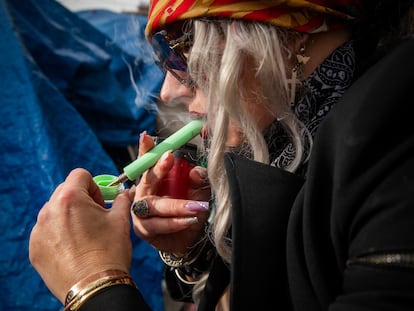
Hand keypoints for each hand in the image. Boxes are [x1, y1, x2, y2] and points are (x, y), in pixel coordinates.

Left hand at [29, 168, 132, 302]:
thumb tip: (126, 192)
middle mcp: (49, 210)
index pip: (80, 175)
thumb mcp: (120, 220)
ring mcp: (39, 230)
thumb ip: (122, 200)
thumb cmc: (109, 252)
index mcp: (71, 198)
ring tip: (85, 236)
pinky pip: (47, 231)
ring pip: (55, 211)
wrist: (95, 286)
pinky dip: (59, 234)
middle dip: (81, 200)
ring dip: (69, 216)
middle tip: (95, 218)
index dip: (94, 186)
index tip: (101, 203)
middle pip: (66, 191)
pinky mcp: (35, 247)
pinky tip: (74, 249)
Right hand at [131, 132, 210, 253]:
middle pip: (146, 179)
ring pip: (154, 206)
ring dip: (176, 205)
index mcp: (155, 180)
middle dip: (158, 168)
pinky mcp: (145, 230)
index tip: (147, 136)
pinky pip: (158, 225)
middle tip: (170, 158)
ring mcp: (141, 212)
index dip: (145, 149)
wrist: (190, 239)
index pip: (147, 161)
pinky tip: (189, 221)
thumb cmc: (190, 210)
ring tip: (196, 207)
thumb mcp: (199, 191)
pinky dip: (175, 223)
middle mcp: (144, 193)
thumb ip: (198, 179)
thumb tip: (195, 171)